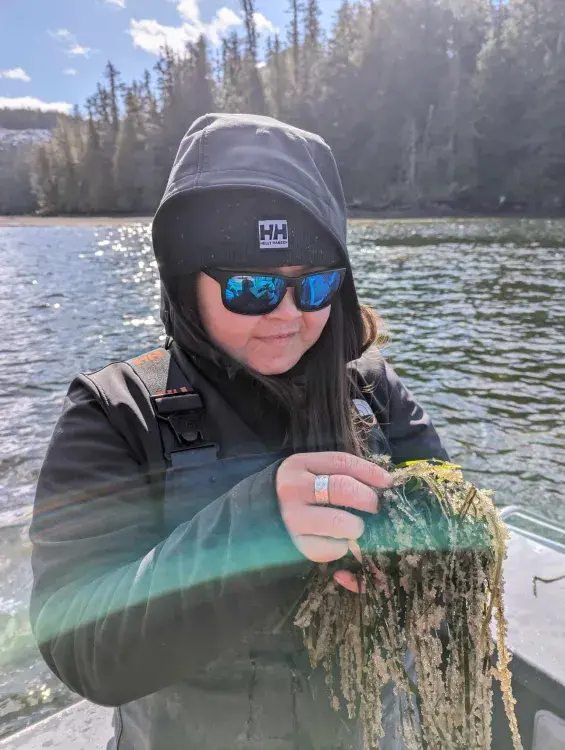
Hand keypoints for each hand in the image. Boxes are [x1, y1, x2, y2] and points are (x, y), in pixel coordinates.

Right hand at [275, 452, 392, 592]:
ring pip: (341, 523)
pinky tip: (337, 540)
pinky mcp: (296, 545)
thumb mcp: (309, 472)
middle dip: (368, 499)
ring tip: (354, 527)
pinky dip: (343, 546)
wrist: (256, 517)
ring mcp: (293, 518)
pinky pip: (332, 548)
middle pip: (344, 489)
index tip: (388, 482)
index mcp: (300, 465)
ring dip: (357, 527)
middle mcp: (294, 489)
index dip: (370, 472)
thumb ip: (339, 473)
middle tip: (373, 507)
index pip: (342, 462)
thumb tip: (383, 483)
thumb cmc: (296, 493)